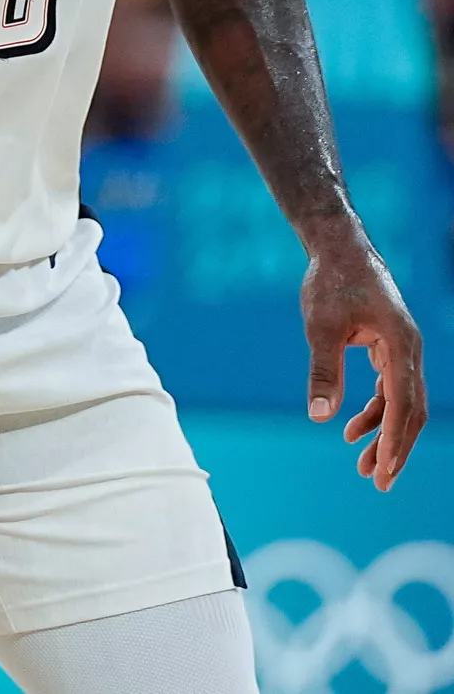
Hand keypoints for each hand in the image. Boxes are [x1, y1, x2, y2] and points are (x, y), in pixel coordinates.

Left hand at [302, 235, 426, 490]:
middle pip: (410, 409)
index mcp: (401, 344)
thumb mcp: (321, 327)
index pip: (403, 404)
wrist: (338, 246)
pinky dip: (375, 410)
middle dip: (395, 447)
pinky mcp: (388, 345)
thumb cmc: (330, 282)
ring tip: (361, 464)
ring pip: (400, 401)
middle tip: (378, 483)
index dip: (394, 442)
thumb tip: (318, 416)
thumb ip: (324, 371)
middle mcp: (409, 349)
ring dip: (384, 432)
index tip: (383, 473)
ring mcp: (401, 347)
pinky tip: (352, 428)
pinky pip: (389, 387)